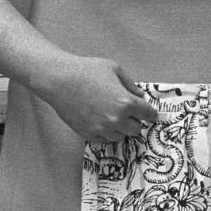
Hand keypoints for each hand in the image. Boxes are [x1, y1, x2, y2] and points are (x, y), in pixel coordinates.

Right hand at [35, 54, 158, 140]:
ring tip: (113, 116)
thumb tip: (140, 96)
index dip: (150, 113)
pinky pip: (105, 140)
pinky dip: (107, 133)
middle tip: (129, 113)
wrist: (60, 80)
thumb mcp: (115, 69)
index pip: (148, 114)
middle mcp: (116, 119)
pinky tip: (102, 122)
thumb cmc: (87, 70)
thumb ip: (131, 85)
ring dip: (121, 128)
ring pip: (120, 136)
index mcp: (126, 102)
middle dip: (135, 121)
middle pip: (136, 129)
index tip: (149, 113)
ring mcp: (101, 129)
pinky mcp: (88, 134)